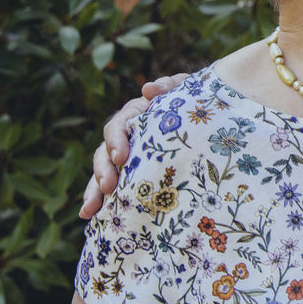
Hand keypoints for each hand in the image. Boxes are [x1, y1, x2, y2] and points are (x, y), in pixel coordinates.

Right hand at [78, 75, 187, 218]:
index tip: (120, 158)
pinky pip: (116, 189)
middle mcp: (128, 137)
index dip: (116, 141)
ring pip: (105, 173)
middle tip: (108, 188)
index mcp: (136, 115)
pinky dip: (102, 202)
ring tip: (89, 210)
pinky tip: (91, 217)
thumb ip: (169, 86)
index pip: (118, 127)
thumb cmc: (195, 100)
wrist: (213, 115)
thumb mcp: (186, 89)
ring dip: (95, 191)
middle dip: (102, 171)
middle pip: (105, 154)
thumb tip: (147, 89)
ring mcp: (131, 158)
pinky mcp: (136, 175)